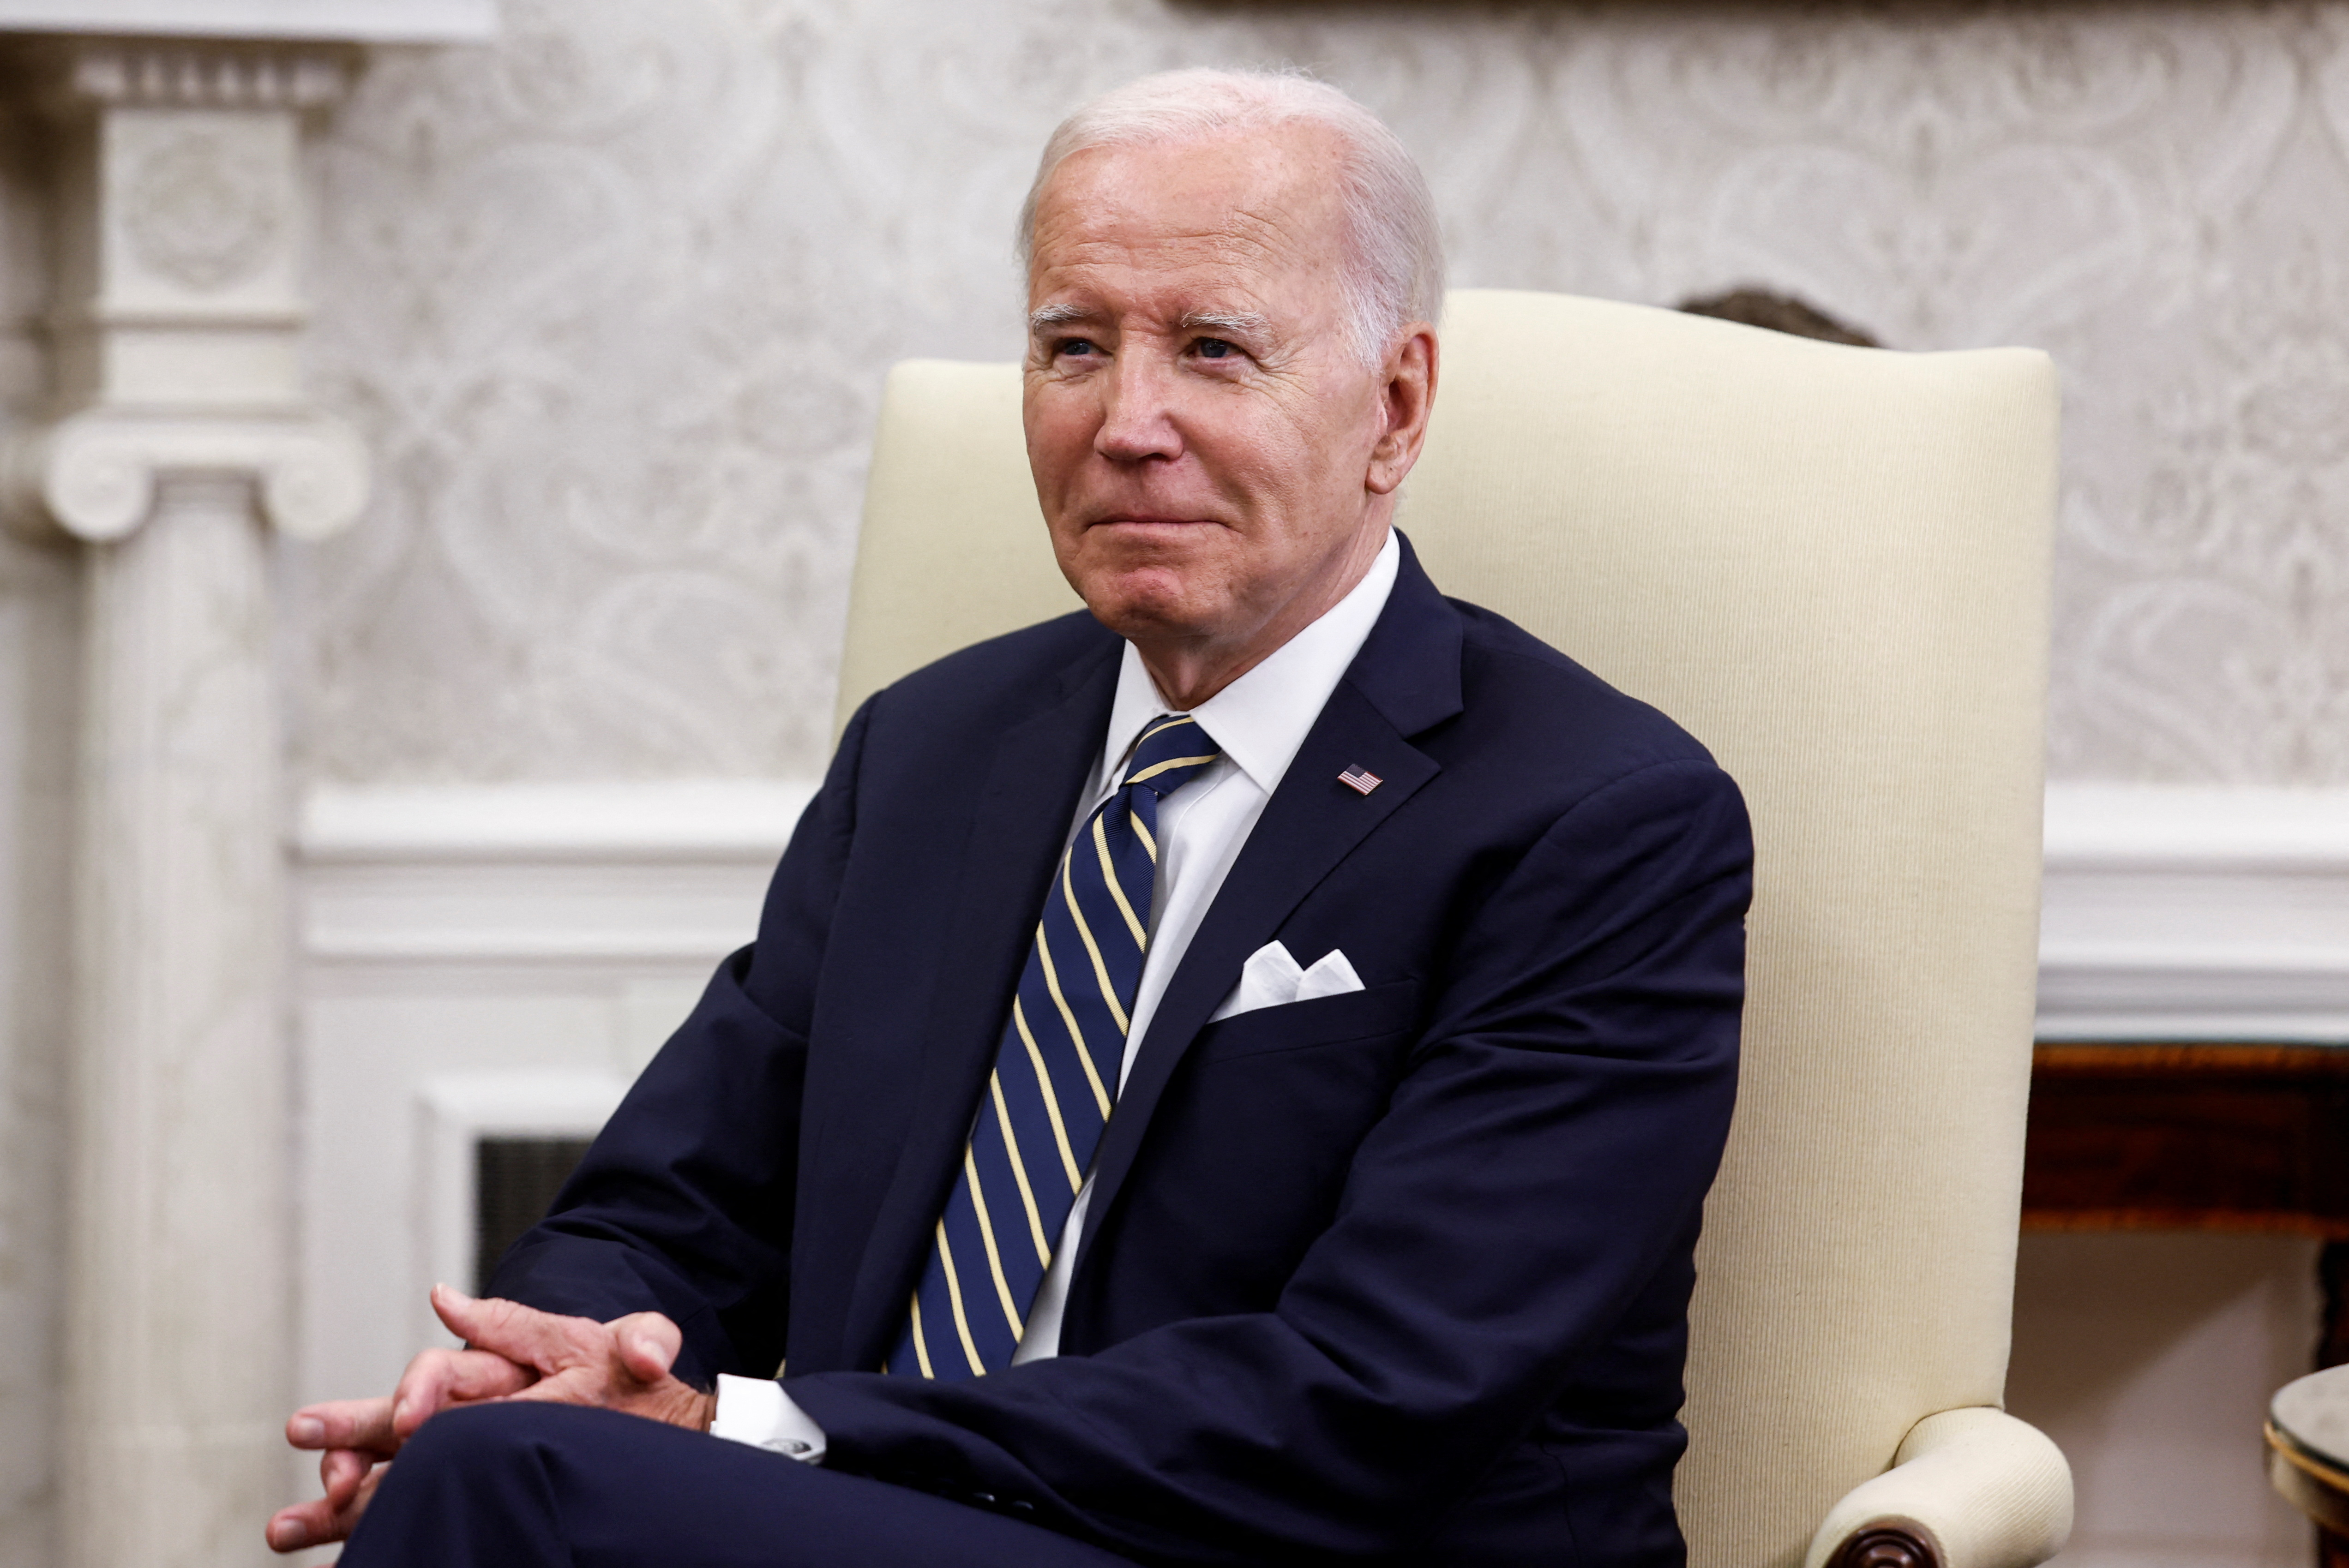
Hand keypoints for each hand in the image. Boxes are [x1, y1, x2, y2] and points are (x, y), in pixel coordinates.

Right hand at [266, 1285, 713, 1554]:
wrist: (652, 1420)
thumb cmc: (638, 1377)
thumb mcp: (640, 1346)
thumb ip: (632, 1333)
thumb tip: (551, 1312)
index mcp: (499, 1371)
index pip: (444, 1374)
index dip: (421, 1390)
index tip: (410, 1420)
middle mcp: (463, 1412)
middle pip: (396, 1423)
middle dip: (350, 1435)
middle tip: (304, 1439)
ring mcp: (454, 1458)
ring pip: (384, 1478)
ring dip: (333, 1502)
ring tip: (284, 1531)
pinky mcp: (455, 1494)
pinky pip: (402, 1516)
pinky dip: (364, 1540)